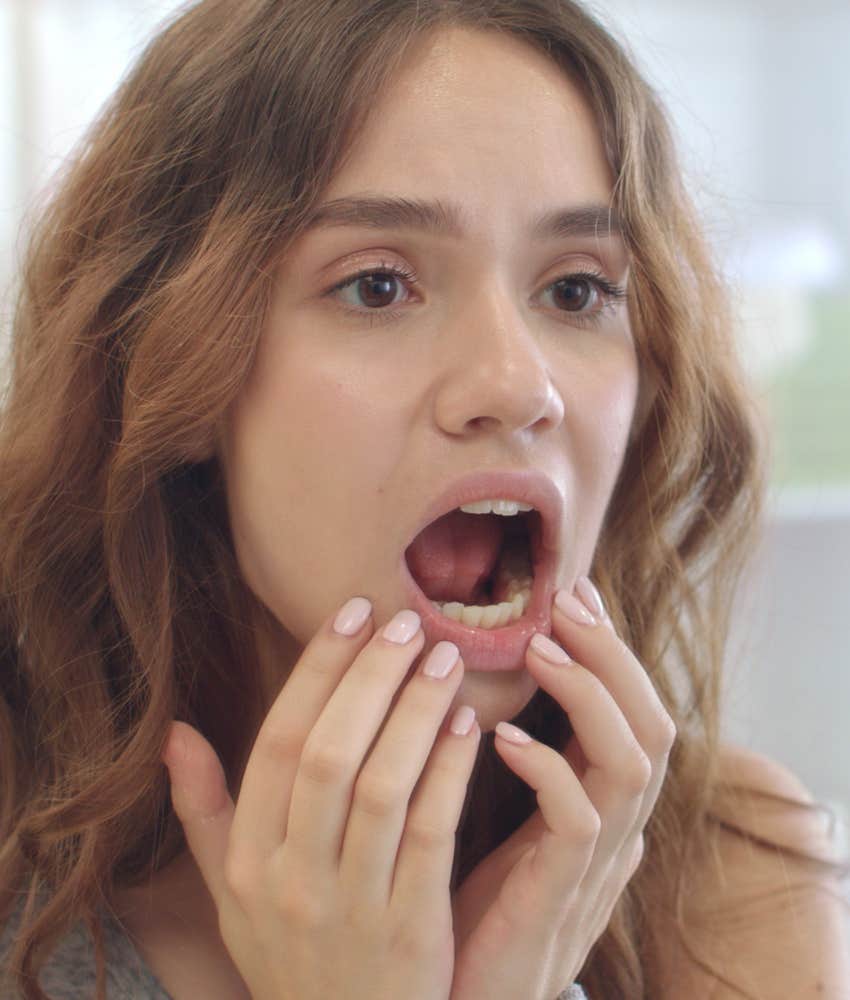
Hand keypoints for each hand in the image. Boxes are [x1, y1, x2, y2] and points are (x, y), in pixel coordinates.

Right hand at [161, 599, 479, 999]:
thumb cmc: (291, 955)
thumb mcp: (230, 893)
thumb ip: (203, 811)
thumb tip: (173, 732)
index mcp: (245, 861)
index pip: (278, 742)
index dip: (317, 669)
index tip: (353, 611)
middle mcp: (289, 880)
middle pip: (329, 753)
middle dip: (371, 677)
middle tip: (409, 622)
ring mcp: (348, 907)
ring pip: (382, 785)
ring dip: (415, 713)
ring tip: (445, 659)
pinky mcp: (409, 929)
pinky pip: (431, 833)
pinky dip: (450, 772)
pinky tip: (470, 725)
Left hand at [449, 580, 675, 999]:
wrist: (463, 998)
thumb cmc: (470, 901)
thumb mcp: (499, 815)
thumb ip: (514, 760)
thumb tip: (491, 680)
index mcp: (598, 802)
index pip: (629, 709)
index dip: (607, 649)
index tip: (569, 592)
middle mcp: (613, 825)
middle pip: (651, 721)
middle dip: (612, 654)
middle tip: (566, 599)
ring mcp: (595, 863)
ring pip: (632, 760)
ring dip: (589, 693)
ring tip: (538, 646)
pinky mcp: (561, 895)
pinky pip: (579, 821)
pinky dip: (549, 768)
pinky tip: (501, 736)